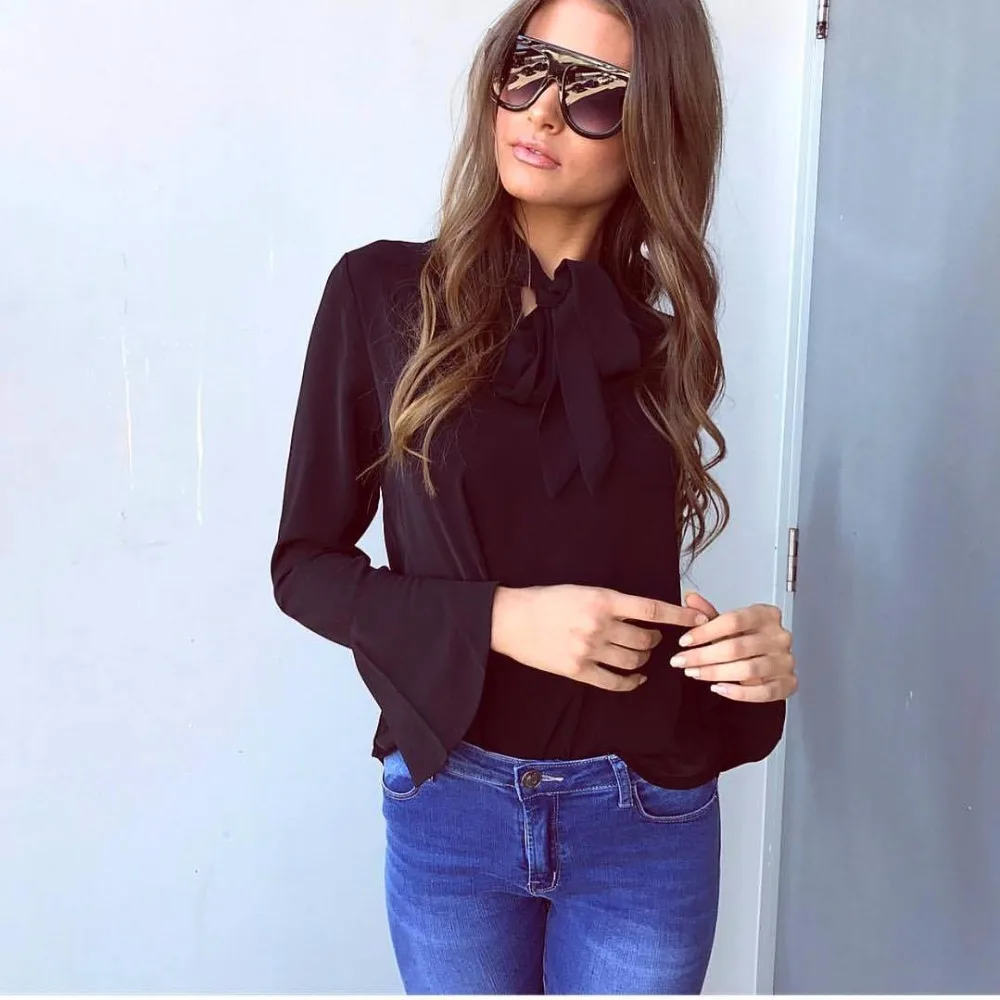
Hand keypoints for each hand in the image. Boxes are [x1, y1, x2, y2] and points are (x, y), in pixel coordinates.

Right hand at [491, 585, 707, 692]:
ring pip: (633, 661)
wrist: (510, 619)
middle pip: (645, 639)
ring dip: (643, 659)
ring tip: (641, 654)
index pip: (651, 609)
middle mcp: (599, 625)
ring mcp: (588, 650)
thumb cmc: (545, 601)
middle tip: (652, 637)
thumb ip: (611, 602)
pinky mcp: (578, 670)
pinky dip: (631, 682)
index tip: (698, 620)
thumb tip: (642, 614)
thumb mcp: (582, 590)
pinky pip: (615, 682)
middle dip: (654, 640)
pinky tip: (635, 678)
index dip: (679, 616)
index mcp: (602, 599)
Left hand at [669, 592, 797, 702]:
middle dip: (703, 656)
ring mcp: (786, 661)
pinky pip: (764, 692)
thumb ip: (708, 613)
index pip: (733, 620)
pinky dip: (739, 693)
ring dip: (716, 673)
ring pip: (748, 670)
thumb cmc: (748, 637)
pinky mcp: (789, 683)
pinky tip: (719, 688)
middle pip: (737, 647)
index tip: (684, 641)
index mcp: (766, 615)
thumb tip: (689, 599)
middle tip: (681, 661)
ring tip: (694, 673)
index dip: (705, 631)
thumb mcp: (728, 623)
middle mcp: (779, 637)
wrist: (772, 657)